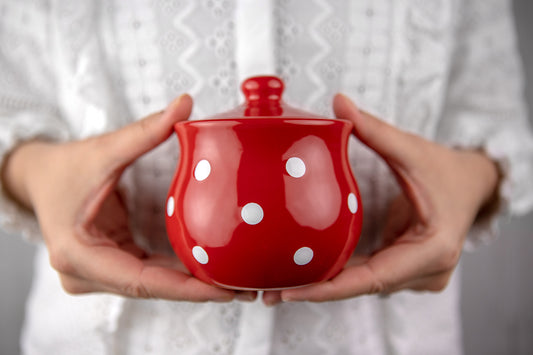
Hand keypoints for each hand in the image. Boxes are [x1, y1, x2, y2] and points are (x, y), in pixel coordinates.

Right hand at [2, 95, 254, 301]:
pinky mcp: (108, 267)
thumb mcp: (103, 149)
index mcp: (78, 253)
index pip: (140, 280)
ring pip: (151, 285)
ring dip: (189, 285)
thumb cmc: (64, 167)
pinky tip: (206, 270)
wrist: (38, 178)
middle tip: (242, 288)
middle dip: (195, 289)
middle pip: (150, 287)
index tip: (222, 290)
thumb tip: (185, 105)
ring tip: (233, 283)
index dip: (185, 288)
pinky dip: (175, 273)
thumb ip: (145, 130)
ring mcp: (95, 274)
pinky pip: (147, 275)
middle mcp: (83, 272)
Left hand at [263, 94, 498, 303]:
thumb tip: (339, 102)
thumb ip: (375, 130)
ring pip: (363, 285)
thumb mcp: (413, 150)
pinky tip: (305, 274)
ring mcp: (418, 276)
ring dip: (324, 285)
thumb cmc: (446, 170)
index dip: (330, 288)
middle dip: (317, 289)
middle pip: (362, 286)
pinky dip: (339, 275)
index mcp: (433, 249)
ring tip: (277, 288)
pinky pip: (367, 276)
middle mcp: (427, 272)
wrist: (473, 185)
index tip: (293, 291)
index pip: (373, 277)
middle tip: (270, 293)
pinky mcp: (406, 271)